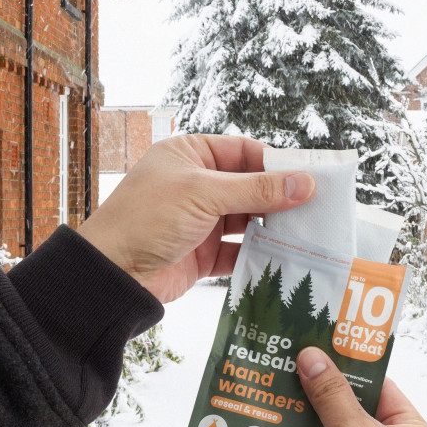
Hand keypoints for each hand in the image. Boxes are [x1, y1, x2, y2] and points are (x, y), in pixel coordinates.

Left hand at [78, 135, 314, 302]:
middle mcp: (196, 186)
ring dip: (272, 230)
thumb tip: (304, 183)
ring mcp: (200, 221)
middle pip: (250, 187)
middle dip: (279, 199)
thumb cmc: (146, 219)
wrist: (111, 274)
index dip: (276, 164)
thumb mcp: (204, 195)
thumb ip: (256, 190)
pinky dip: (258, 256)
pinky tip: (280, 260)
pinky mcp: (202, 254)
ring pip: (247, 221)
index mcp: (190, 156)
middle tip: (315, 210)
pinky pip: (238, 252)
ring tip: (305, 236)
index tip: (309, 179)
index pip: (244, 152)